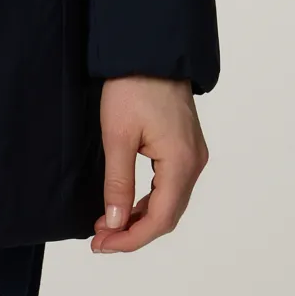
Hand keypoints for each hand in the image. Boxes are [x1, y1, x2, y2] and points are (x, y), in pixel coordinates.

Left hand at [90, 74, 208, 253]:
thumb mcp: (118, 135)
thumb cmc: (132, 87)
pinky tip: (126, 203)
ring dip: (141, 217)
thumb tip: (115, 223)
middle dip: (134, 232)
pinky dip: (149, 200)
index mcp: (181, 163)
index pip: (160, 219)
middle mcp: (194, 163)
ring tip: (108, 225)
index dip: (131, 238)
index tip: (102, 244)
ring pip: (170, 202)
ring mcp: (193, 155)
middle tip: (100, 240)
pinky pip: (170, 185)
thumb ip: (118, 182)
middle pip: (168, 215)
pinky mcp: (186, 146)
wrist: (149, 50)